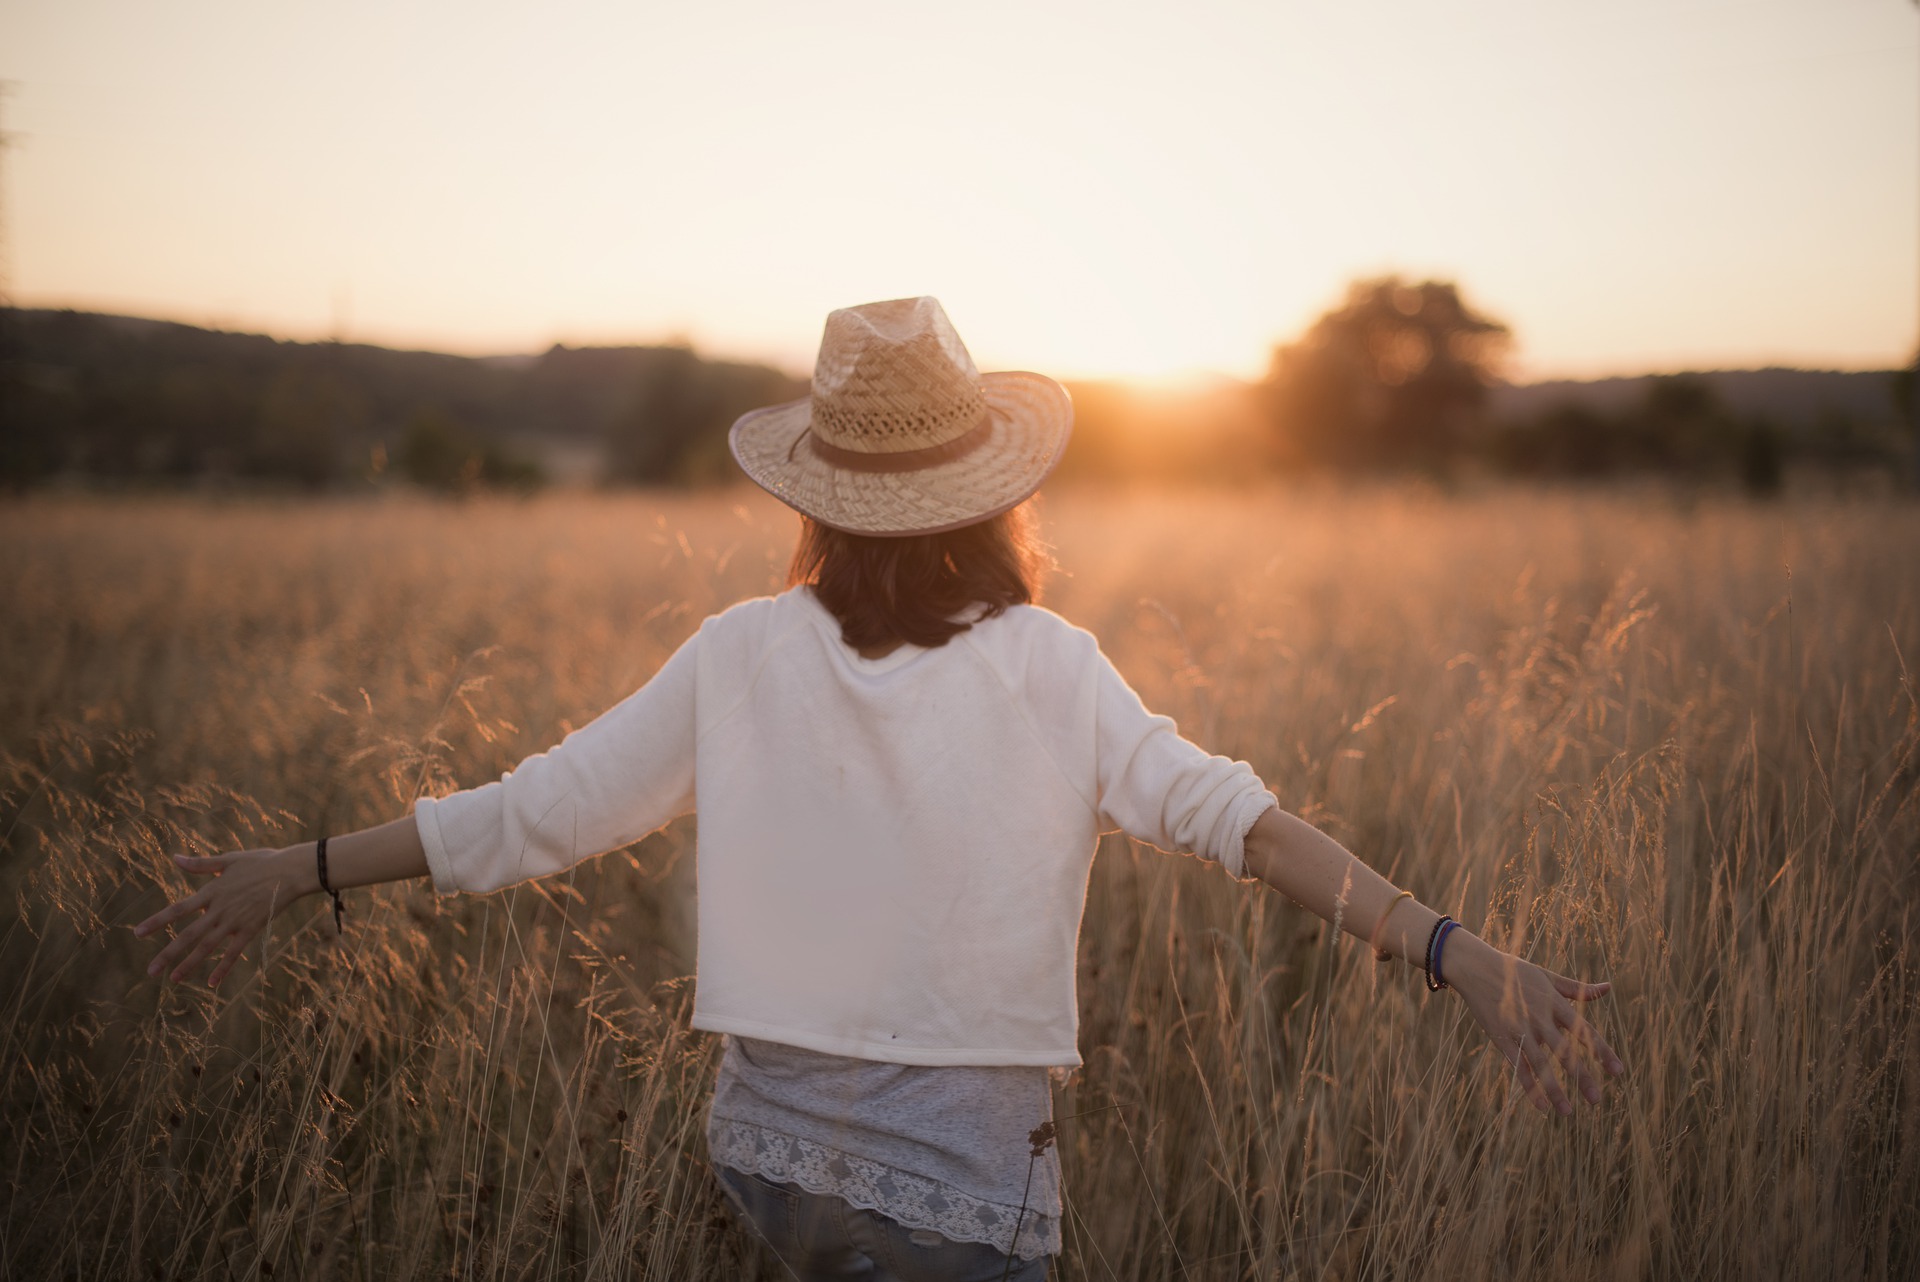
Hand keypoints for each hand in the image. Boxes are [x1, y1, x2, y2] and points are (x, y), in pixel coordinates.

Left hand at [134, 846, 313, 986]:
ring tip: (173, 980)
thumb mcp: (229, 860)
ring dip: (189, 964)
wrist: (292, 871)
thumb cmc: (262, 862)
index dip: (157, 921)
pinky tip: (211, 984)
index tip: (138, 933)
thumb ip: (201, 864)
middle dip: (168, 954)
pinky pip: (234, 952)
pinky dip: (223, 968)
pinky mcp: (251, 929)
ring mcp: (236, 921)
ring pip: (208, 947)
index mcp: (212, 891)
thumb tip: (174, 858)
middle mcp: (220, 909)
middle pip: (189, 934)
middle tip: (150, 971)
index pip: (178, 909)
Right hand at [1444, 932, 1625, 1115]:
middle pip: (1565, 1052)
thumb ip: (1578, 989)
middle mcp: (1540, 1018)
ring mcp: (1519, 1029)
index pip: (1584, 1031)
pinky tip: (1540, 1105)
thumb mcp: (1548, 977)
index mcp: (1554, 1003)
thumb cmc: (1515, 971)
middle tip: (1596, 1101)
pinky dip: (1529, 1086)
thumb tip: (1609, 987)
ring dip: (1554, 1089)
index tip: (1618, 1072)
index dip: (1602, 1052)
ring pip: (1540, 1064)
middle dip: (1581, 1077)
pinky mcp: (1501, 1037)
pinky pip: (1517, 1065)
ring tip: (1567, 1112)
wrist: (1476, 967)